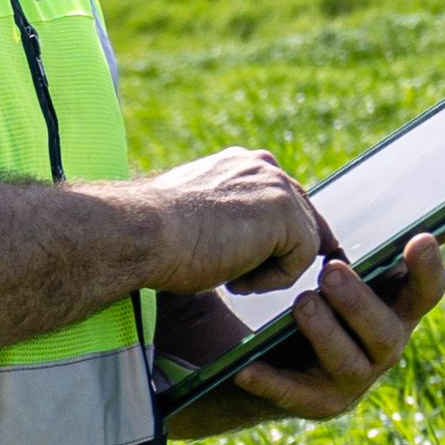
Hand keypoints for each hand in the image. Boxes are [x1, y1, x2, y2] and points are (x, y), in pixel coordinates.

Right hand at [107, 147, 322, 296]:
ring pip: (302, 242)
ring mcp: (278, 187)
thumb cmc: (156, 234)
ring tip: (229, 278)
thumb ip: (226, 216)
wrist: (141, 232)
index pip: (283, 199)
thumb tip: (241, 241)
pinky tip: (236, 280)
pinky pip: (302, 260)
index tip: (266, 264)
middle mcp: (265, 167)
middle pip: (303, 218)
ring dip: (269, 270)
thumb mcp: (197, 218)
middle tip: (242, 280)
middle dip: (283, 254)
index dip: (280, 236)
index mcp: (242, 163)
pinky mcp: (286, 214)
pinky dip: (272, 280)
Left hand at [197, 233, 444, 425]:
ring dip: (327, 333)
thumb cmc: (291, 287)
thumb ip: (337, 227)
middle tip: (332, 271)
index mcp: (392, 305)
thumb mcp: (311, 254)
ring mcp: (352, 379)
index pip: (425, 289)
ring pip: (351, 363)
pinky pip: (294, 395)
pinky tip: (247, 366)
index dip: (428, 267)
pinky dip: (272, 380)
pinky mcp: (315, 404)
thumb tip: (374, 170)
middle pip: (389, 331)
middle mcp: (382, 344)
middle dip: (363, 302)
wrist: (241, 345)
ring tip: (300, 306)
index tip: (420, 238)